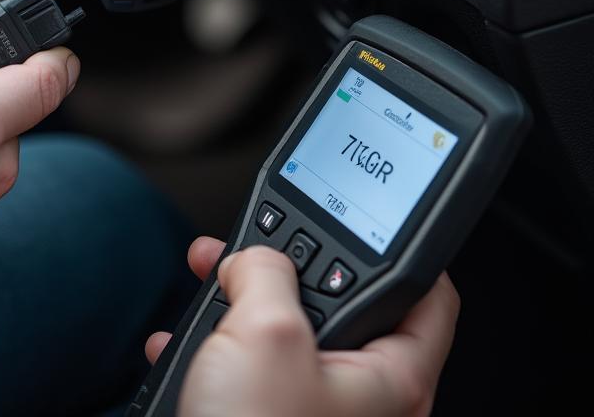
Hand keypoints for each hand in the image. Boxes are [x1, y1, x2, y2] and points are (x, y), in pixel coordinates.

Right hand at [147, 238, 458, 416]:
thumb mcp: (266, 332)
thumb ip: (268, 270)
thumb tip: (254, 259)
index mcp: (391, 377)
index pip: (428, 294)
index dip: (399, 246)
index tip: (365, 215)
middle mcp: (359, 396)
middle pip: (340, 301)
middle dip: (285, 265)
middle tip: (255, 246)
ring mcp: (312, 410)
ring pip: (284, 329)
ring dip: (238, 300)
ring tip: (208, 280)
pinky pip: (248, 365)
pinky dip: (215, 345)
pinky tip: (182, 341)